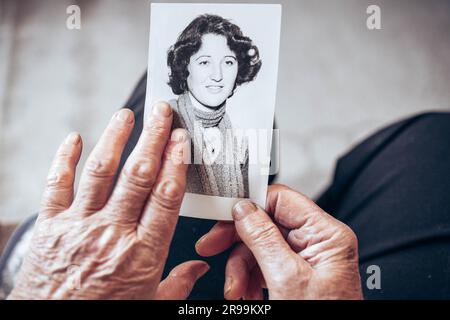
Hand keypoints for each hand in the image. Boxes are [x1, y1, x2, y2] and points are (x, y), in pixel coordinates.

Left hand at [9, 103, 207, 298]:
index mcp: (142, 253)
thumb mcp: (150, 305)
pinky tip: (73, 139)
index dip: (176, 163)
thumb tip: (199, 267)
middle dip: (153, 139)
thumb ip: (178, 284)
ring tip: (125, 115)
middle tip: (161, 113)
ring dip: (114, 139)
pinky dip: (64, 159)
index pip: (165, 197)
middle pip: (138, 176)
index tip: (182, 140)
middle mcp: (111, 233)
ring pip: (100, 172)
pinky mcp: (51, 227)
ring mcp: (79, 226)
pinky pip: (57, 185)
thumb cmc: (104, 318)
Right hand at [195, 184, 362, 299]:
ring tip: (235, 288)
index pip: (282, 199)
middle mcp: (318, 242)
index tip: (225, 214)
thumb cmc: (321, 318)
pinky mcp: (296, 274)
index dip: (251, 204)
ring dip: (240, 267)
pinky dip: (249, 278)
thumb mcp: (286, 278)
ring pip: (261, 246)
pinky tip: (245, 292)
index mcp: (326, 234)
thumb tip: (243, 209)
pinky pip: (265, 264)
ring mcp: (306, 258)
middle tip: (212, 246)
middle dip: (238, 241)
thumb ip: (263, 238)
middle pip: (266, 223)